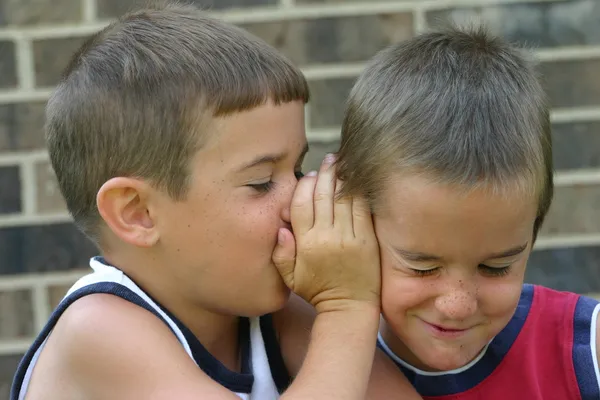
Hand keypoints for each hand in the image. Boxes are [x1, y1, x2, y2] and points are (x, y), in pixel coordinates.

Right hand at [272, 154, 380, 313]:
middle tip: (327, 160)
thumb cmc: (318, 291)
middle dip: (324, 174)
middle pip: (323, 196)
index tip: (309, 176)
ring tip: (341, 163)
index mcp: (307, 244)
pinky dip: (358, 191)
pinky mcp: (367, 239)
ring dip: (342, 177)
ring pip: (343, 198)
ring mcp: (349, 237)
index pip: (301, 205)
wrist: (350, 307)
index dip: (304, 186)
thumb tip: (281, 228)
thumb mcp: (291, 277)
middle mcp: (327, 237)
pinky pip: (361, 208)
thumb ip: (281, 253)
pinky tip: (356, 180)